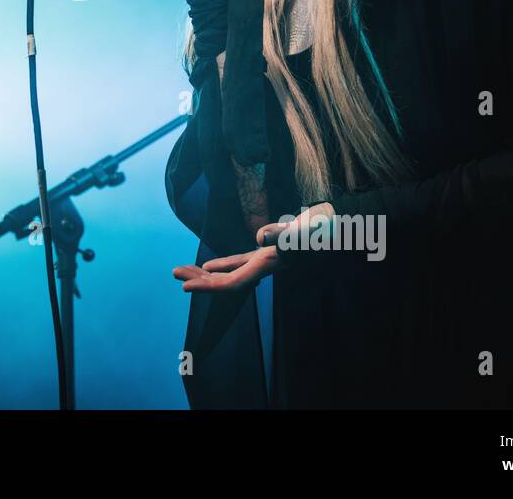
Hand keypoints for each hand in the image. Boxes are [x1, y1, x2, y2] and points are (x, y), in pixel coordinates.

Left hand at [172, 202, 335, 292]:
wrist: (338, 224)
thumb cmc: (322, 227)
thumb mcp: (303, 229)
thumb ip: (283, 234)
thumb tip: (260, 237)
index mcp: (268, 264)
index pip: (233, 283)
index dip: (209, 287)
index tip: (185, 288)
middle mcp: (264, 266)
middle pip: (226, 281)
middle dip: (199, 280)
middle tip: (174, 274)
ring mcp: (265, 260)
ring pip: (230, 272)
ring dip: (204, 274)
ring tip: (180, 271)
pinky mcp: (267, 252)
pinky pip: (239, 263)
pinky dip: (222, 265)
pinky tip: (206, 266)